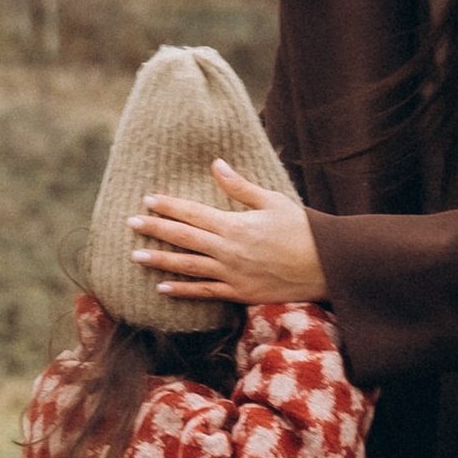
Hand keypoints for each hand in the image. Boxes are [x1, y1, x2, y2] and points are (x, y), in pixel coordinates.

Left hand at [131, 159, 325, 309]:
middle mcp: (228, 251)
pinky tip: (162, 288)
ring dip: (160, 260)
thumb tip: (216, 164)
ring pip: (188, 267)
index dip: (168, 206)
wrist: (327, 266)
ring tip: (136, 256)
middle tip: (130, 223)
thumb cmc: (302, 229)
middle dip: (154, 229)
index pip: (192, 214)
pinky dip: (182, 290)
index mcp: (235, 225)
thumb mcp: (273, 201)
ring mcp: (232, 275)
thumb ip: (240, 186)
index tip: (147, 200)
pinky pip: (205, 293)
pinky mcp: (240, 293)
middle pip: (183, 238)